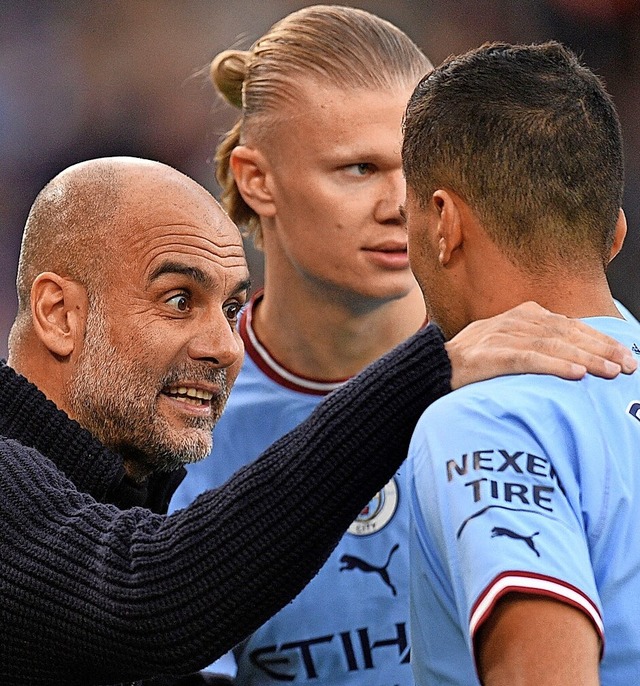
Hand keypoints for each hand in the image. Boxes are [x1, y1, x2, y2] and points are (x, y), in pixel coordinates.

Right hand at [445, 301, 636, 389]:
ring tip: (611, 372)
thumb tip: (575, 356)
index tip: (625, 354)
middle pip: (568, 332)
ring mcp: (503, 336)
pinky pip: (529, 359)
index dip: (600, 339)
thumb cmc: (475, 360)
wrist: (434, 366)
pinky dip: (555, 366)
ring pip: (554, 345)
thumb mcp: (508, 342)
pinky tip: (576, 374)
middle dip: (602, 349)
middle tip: (629, 365)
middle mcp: (516, 320)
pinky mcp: (491, 355)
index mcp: (523, 314)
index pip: (570, 325)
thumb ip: (537, 343)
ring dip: (586, 358)